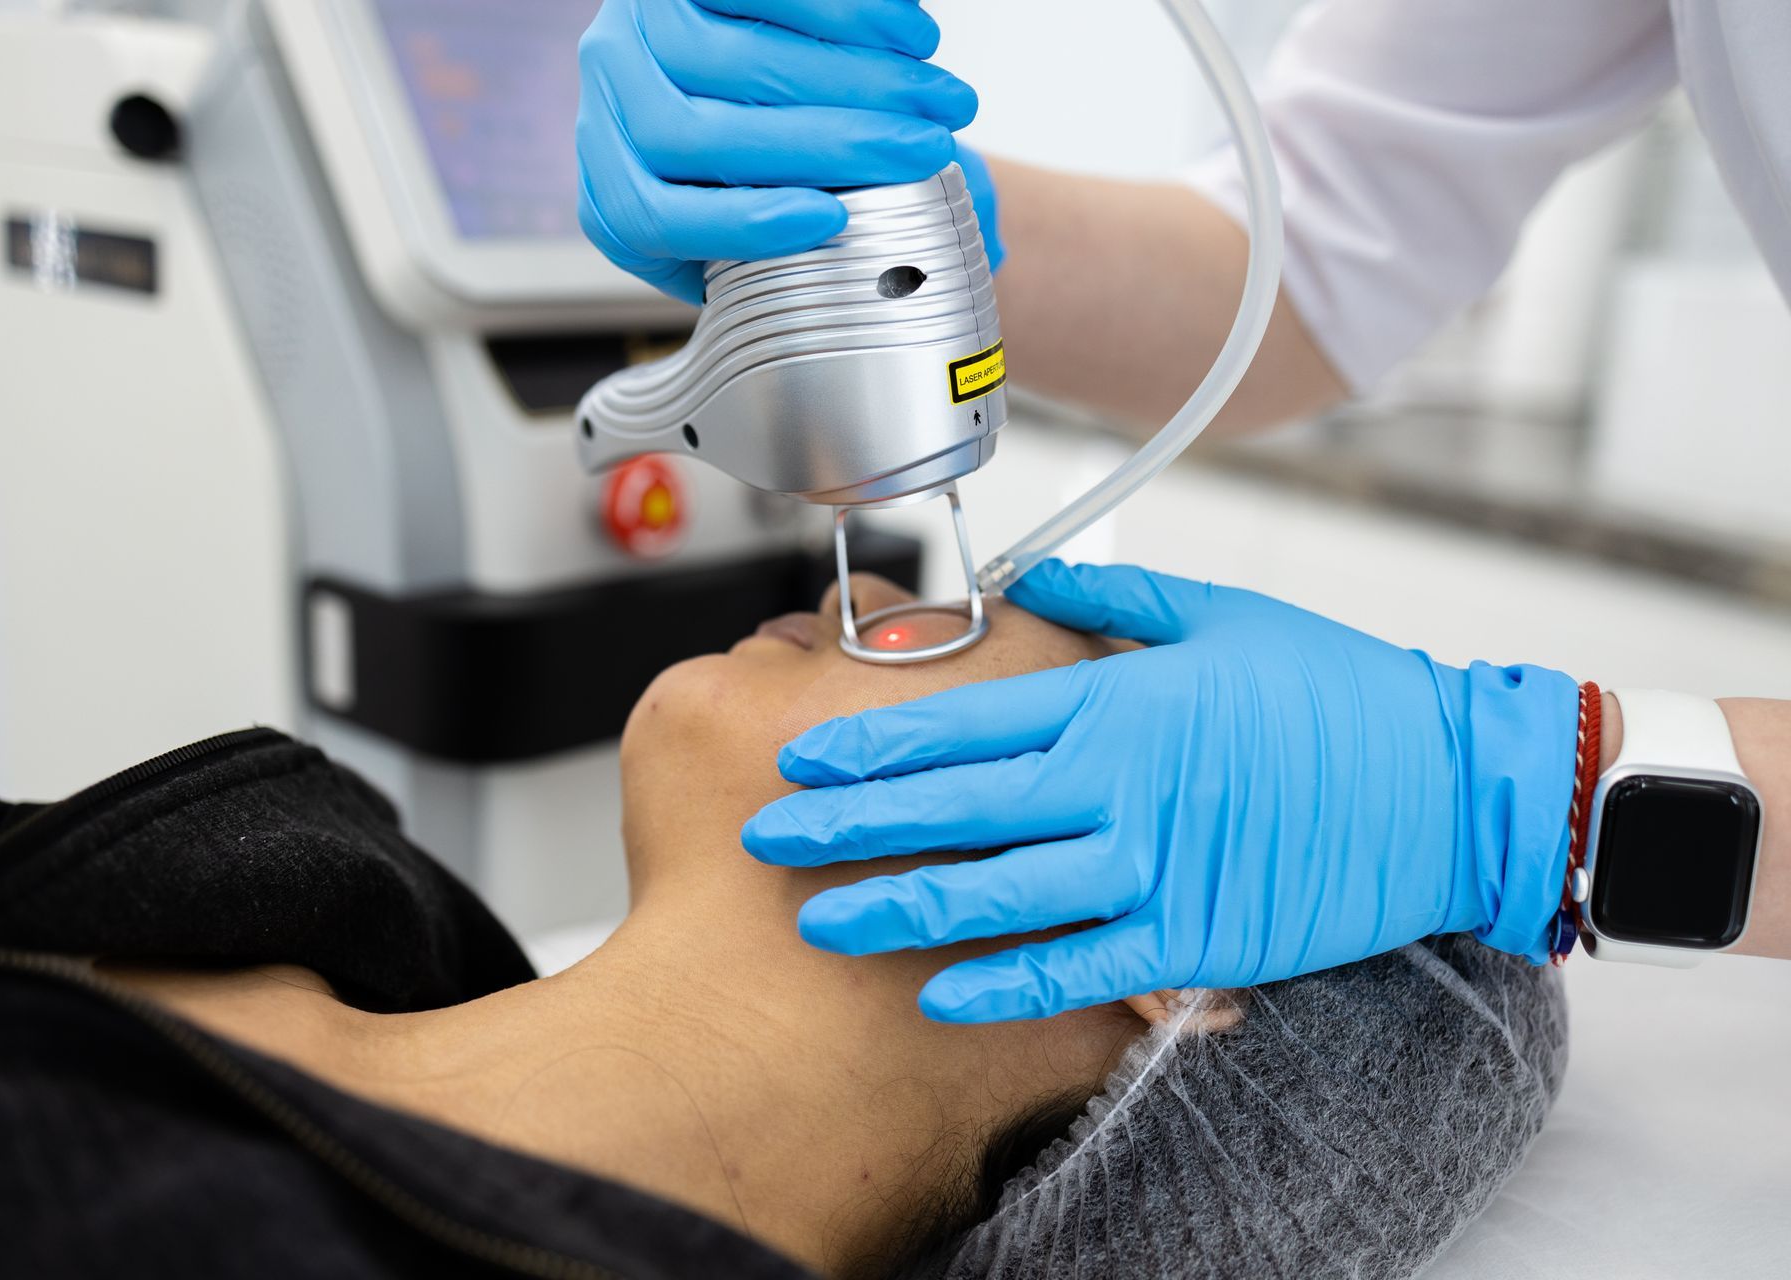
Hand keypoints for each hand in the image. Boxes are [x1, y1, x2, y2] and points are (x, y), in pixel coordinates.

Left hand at [577, 0, 982, 303]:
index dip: (743, 221)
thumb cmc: (757, 177)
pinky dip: (848, 13)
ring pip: (742, 62)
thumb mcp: (750, 232)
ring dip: (862, 79)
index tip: (832, 217)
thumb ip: (793, 256)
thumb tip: (920, 270)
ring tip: (940, 98)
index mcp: (615, 202)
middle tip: (926, 151)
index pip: (654, 217)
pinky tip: (913, 34)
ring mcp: (635, 36)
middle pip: (704, 136)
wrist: (737, 75)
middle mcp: (608, 115)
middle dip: (834, 145)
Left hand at [741, 560, 1577, 1021]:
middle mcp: (1119, 786)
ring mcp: (1154, 869)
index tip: (802, 753)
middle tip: (770, 835)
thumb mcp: (1220, 619)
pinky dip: (1006, 986)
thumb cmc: (1337, 697)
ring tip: (821, 920)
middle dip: (849, 823)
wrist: (1450, 787)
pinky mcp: (1194, 941)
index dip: (871, 740)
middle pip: (955, 808)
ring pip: (998, 895)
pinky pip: (1078, 972)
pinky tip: (937, 995)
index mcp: (1118, 701)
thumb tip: (1023, 578)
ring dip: (900, 908)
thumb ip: (1111, 595)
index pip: (963, 722)